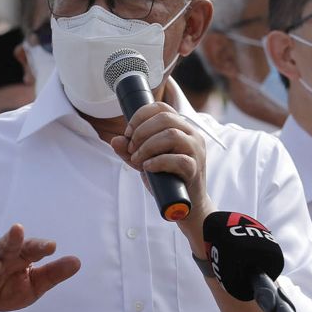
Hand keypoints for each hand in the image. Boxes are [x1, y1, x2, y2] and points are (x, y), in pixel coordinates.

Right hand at [0, 224, 80, 311]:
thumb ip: (53, 273)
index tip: (51, 246)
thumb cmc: (9, 288)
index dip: (40, 246)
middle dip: (11, 238)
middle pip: (6, 245)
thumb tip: (77, 262)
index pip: (31, 247)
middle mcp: (1, 257)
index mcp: (19, 255)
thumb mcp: (35, 284)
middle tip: (17, 229)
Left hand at [109, 102, 215, 245]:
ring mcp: (196, 151)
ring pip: (172, 135)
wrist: (186, 204)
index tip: (128, 133)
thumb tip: (115, 141)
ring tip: (137, 160)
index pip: (161, 108)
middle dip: (141, 132)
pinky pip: (178, 160)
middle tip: (132, 149)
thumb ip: (129, 150)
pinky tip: (147, 167)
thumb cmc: (167, 177)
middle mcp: (191, 134)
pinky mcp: (195, 168)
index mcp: (180, 127)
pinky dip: (158, 162)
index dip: (140, 116)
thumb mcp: (144, 160)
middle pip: (165, 118)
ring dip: (148, 146)